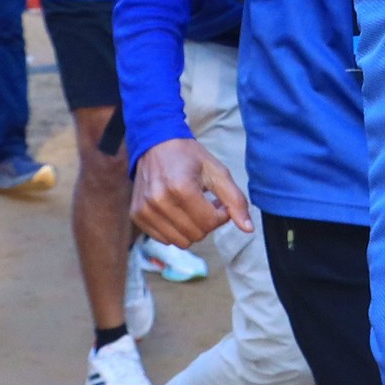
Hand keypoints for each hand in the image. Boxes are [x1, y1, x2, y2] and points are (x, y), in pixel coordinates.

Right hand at [131, 137, 252, 246]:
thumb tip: (248, 228)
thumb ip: (235, 200)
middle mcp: (159, 201)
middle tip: (204, 203)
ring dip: (191, 228)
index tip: (217, 201)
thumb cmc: (189, 156)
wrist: (155, 143)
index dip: (220, 215)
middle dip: (206, 222)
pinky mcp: (137, 215)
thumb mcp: (217, 172)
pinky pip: (164, 239)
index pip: (210, 223)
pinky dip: (174, 229)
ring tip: (190, 207)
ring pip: (181, 241)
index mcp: (181, 188)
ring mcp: (145, 210)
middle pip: (196, 234)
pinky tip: (176, 211)